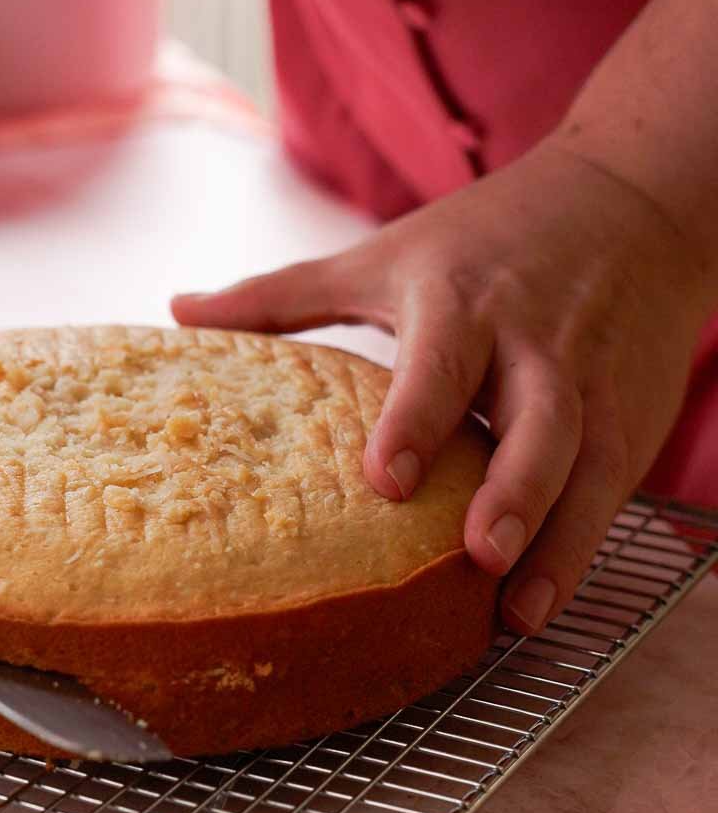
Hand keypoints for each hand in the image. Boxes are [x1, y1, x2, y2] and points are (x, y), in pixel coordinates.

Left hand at [172, 137, 714, 633]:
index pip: (440, 363)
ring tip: (519, 612)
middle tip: (479, 554)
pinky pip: (613, 486)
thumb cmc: (485, 236)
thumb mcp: (382, 256)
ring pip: (587, 466)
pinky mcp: (633, 417)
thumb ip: (283, 295)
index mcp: (461, 302)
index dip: (415, 420)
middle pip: (536, 420)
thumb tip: (178, 312)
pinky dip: (585, 542)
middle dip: (514, 490)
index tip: (383, 480)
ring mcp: (593, 383)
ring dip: (559, 540)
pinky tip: (547, 597)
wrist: (629, 200)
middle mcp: (534, 344)